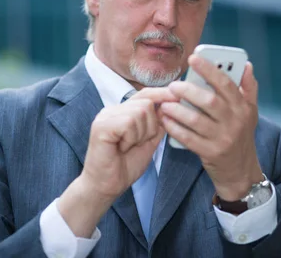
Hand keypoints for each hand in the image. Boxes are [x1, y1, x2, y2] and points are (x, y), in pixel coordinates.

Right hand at [58, 87, 177, 236]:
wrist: (107, 186)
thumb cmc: (125, 166)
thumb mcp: (149, 141)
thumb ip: (158, 124)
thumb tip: (171, 106)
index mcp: (123, 111)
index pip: (145, 94)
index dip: (162, 94)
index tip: (178, 97)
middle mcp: (112, 110)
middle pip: (146, 103)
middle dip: (151, 126)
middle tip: (137, 143)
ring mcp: (105, 116)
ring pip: (139, 112)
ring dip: (140, 134)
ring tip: (128, 146)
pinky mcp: (101, 126)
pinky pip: (128, 122)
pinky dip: (131, 138)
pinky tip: (122, 148)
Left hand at [160, 54, 262, 200]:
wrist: (241, 172)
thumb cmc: (241, 137)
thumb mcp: (250, 112)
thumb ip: (248, 88)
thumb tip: (247, 65)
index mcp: (242, 107)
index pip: (226, 83)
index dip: (209, 69)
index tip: (193, 58)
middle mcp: (234, 122)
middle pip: (209, 101)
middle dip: (188, 90)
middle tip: (173, 85)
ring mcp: (222, 138)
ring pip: (196, 120)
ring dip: (177, 110)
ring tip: (165, 103)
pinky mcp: (210, 153)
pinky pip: (188, 138)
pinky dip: (175, 128)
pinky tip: (165, 120)